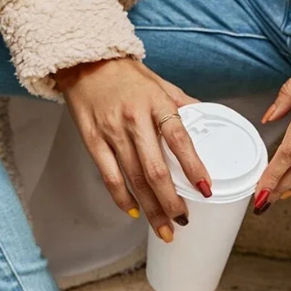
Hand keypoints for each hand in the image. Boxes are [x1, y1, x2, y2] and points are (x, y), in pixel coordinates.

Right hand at [58, 57, 212, 241]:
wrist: (85, 62)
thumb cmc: (127, 74)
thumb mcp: (160, 83)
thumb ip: (181, 103)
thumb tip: (205, 118)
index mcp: (157, 103)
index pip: (180, 139)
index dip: (193, 166)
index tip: (205, 189)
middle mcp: (135, 119)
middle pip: (155, 169)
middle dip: (170, 201)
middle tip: (183, 221)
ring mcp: (112, 132)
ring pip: (134, 179)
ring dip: (150, 208)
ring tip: (164, 228)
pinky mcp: (93, 141)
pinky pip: (109, 177)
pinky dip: (122, 198)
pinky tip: (135, 212)